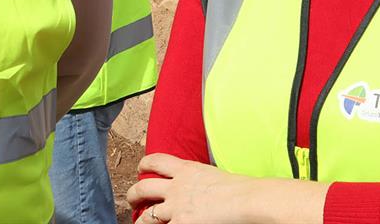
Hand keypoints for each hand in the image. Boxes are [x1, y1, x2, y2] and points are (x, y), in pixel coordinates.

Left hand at [128, 153, 325, 223]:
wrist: (247, 199)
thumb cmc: (241, 188)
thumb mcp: (215, 175)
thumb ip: (201, 180)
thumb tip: (203, 187)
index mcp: (187, 169)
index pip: (157, 160)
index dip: (145, 163)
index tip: (141, 168)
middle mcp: (176, 187)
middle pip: (143, 186)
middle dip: (133, 193)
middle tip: (132, 199)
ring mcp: (176, 207)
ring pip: (146, 215)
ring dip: (139, 220)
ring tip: (137, 223)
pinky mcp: (181, 223)